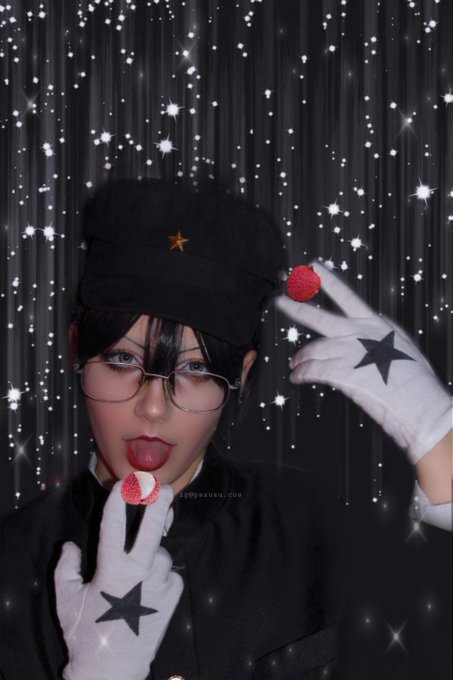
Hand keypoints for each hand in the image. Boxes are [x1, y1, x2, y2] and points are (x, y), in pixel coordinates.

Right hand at [54, 482, 182, 679]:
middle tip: (165, 487)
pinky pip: (169, 573)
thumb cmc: (86, 634)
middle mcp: (139, 572)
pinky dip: (161, 575)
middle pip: (153, 528)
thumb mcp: (66, 601)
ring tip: (138, 575)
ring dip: (152, 554)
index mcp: (111, 569)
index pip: (113, 525)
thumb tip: (70, 546)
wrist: (112, 670)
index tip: (123, 485)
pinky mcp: (173, 594)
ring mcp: (159, 583)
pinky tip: (149, 590)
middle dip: (159, 503)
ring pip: (161, 552)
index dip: (118, 501)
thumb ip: (66, 569)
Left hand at [276, 261, 451, 464]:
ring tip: (294, 365)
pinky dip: (302, 374)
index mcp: (377, 325)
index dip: (329, 280)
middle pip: (320, 317)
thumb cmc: (418, 386)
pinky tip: (297, 377)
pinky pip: (313, 370)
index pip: (347, 296)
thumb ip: (380, 340)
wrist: (426, 408)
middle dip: (297, 308)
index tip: (315, 267)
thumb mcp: (403, 350)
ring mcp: (351, 352)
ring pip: (313, 350)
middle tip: (280, 301)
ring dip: (300, 358)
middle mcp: (361, 333)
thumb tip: (366, 341)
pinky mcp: (344, 373)